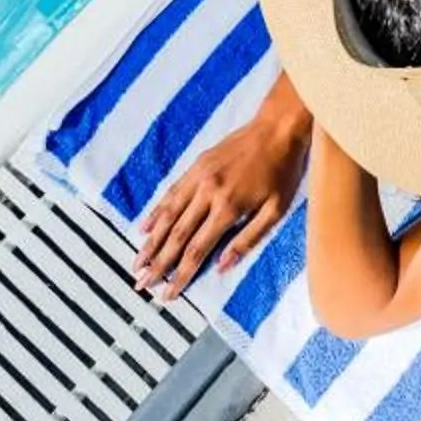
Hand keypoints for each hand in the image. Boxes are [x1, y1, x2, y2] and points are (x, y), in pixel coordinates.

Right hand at [135, 113, 310, 300]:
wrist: (277, 127)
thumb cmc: (282, 170)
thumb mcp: (276, 210)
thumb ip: (247, 239)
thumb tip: (222, 266)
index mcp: (228, 207)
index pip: (197, 250)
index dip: (180, 275)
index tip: (167, 294)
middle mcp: (207, 193)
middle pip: (176, 236)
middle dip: (157, 264)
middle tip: (141, 284)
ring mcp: (199, 177)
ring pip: (168, 215)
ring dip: (150, 242)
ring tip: (137, 262)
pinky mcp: (196, 165)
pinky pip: (171, 192)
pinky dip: (156, 211)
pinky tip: (145, 227)